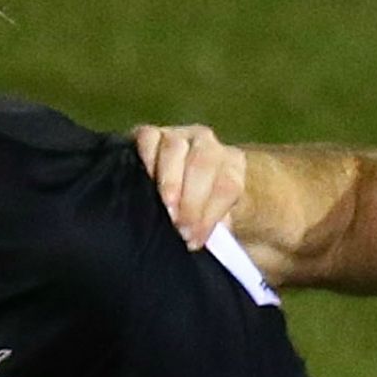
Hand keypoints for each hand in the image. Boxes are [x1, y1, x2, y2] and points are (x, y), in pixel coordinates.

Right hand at [132, 123, 245, 249]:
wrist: (180, 188)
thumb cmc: (199, 211)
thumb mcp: (213, 222)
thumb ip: (216, 229)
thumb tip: (208, 243)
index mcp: (232, 163)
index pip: (227, 185)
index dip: (211, 214)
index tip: (195, 239)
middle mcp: (208, 143)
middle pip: (204, 164)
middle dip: (192, 200)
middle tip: (180, 228)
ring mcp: (179, 135)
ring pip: (176, 148)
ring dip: (170, 182)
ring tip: (166, 209)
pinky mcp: (151, 133)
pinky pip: (148, 138)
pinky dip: (147, 158)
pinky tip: (144, 183)